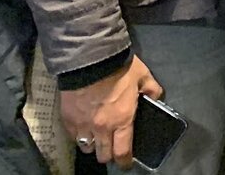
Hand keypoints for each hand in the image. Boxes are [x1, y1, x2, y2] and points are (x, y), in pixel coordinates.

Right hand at [61, 55, 162, 169]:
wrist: (90, 60)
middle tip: (112, 148)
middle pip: (103, 154)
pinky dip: (79, 135)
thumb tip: (157, 97)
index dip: (125, 161)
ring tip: (97, 138)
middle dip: (109, 155)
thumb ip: (151, 89)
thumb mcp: (143, 76)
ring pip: (86, 148)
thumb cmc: (119, 69)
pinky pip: (73, 136)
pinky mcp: (68, 120)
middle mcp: (102, 128)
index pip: (123, 151)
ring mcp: (83, 125)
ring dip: (93, 145)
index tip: (126, 163)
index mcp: (122, 120)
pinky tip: (84, 128)